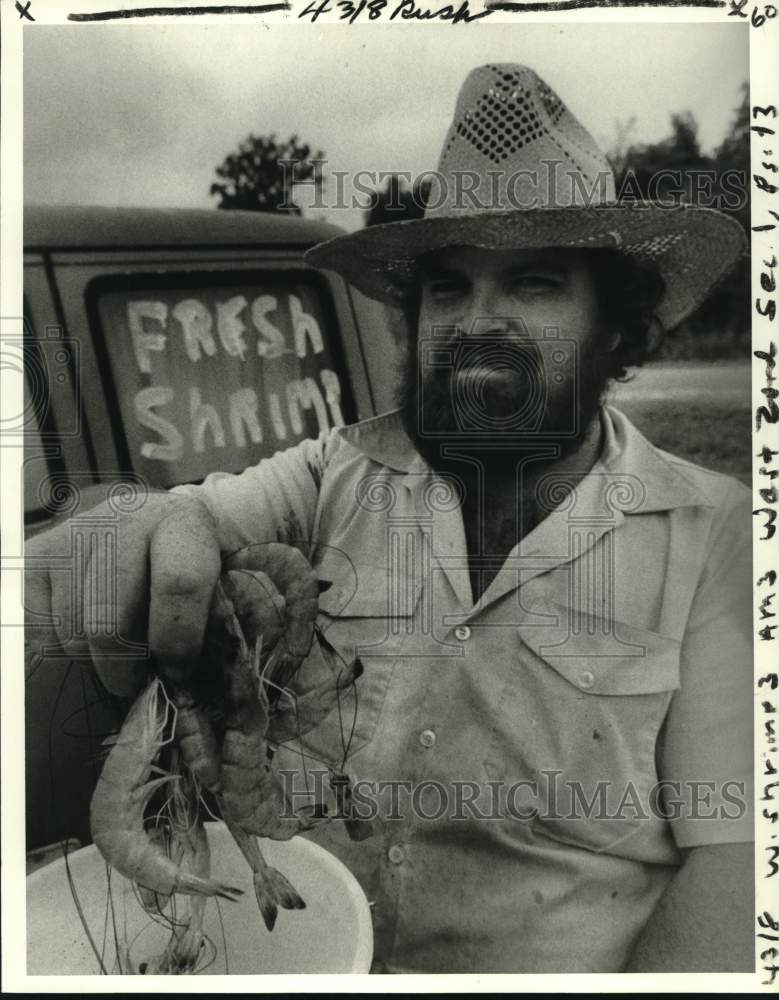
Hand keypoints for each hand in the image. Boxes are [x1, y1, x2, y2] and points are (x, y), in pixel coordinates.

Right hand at [25, 491, 220, 696]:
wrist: (149, 520)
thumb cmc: (185, 563)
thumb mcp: (213, 580)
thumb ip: (207, 619)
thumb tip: (177, 676)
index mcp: (181, 522)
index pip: (178, 583)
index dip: (178, 640)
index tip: (177, 670)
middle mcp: (124, 520)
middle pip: (109, 620)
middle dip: (124, 668)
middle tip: (135, 682)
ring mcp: (74, 533)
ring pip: (72, 631)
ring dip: (94, 660)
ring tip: (116, 655)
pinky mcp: (37, 554)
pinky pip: (40, 628)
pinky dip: (63, 647)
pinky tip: (88, 633)